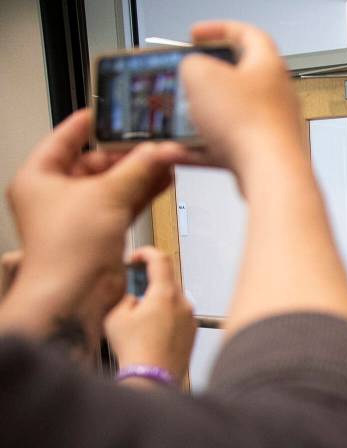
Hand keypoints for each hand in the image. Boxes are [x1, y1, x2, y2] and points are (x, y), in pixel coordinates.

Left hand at [2, 110, 186, 337]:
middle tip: (154, 141)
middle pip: (95, 163)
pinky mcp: (102, 232)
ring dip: (140, 173)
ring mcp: (81, 215)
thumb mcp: (105, 195)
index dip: (90, 124)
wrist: (75, 295)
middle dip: (127, 154)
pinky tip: (163, 180)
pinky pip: (124, 204)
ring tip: (166, 157)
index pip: (65, 138)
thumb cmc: (66, 251)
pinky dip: (143, 192)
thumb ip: (137, 169)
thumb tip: (158, 151)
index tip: (110, 112)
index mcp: (39, 177)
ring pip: (114, 184)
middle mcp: (57, 195)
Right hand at [104, 246, 196, 385]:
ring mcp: (190, 318)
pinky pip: (178, 316)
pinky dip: (165, 317)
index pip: (160, 259)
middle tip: (131, 291)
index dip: (145, 252)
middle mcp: (183, 303)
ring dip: (156, 302)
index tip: (135, 258)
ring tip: (139, 319)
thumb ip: (125, 298)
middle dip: (148, 282)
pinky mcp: (192, 332)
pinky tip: (151, 332)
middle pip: (167, 281)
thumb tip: (134, 297)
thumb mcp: (116, 316)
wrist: (153, 378)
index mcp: (165, 294)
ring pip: (172, 300)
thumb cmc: (135, 350)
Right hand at [180, 21, 304, 183]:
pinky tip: (181, 152)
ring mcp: (271, 127)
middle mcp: (275, 96)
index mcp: (268, 65)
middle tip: (186, 82)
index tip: (197, 35)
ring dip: (200, 119)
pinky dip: (203, 149)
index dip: (219, 29)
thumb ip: (192, 64)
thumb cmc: (250, 125)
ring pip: (229, 117)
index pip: (247, 34)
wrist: (270, 174)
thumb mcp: (201, 76)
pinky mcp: (263, 155)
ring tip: (180, 121)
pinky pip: (226, 148)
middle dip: (205, 82)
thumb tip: (192, 70)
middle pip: (236, 80)